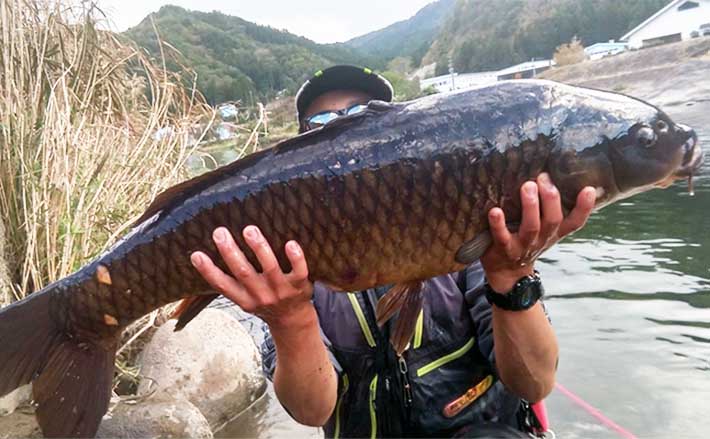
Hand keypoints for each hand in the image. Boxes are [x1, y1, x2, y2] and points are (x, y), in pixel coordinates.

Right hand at [190, 225, 314, 329]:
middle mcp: (261, 295)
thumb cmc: (265, 302)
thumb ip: (230, 282)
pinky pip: (299, 271)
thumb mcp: (244, 299)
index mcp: (244, 299)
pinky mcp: (300, 285)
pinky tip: (290, 243)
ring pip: (270, 268)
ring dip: (259, 248)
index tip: (197, 254)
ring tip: (249, 230)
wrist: (293, 320)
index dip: (208, 271)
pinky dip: (295, 258)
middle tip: (220, 232)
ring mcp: (281, 291)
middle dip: (230, 252)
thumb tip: (204, 257)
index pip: (223, 285)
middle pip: (244, 273)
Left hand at [481, 173, 595, 292]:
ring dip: (530, 207)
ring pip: (531, 227)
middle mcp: (542, 239)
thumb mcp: (541, 226)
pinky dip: (498, 224)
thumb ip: (546, 206)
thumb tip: (548, 171)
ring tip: (527, 186)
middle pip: (553, 220)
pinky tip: (495, 211)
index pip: (575, 222)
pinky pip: (502, 237)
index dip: (584, 207)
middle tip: (543, 177)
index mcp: (554, 232)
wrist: (506, 272)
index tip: (589, 189)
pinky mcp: (503, 250)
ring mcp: (524, 246)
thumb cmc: (525, 239)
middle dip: (550, 198)